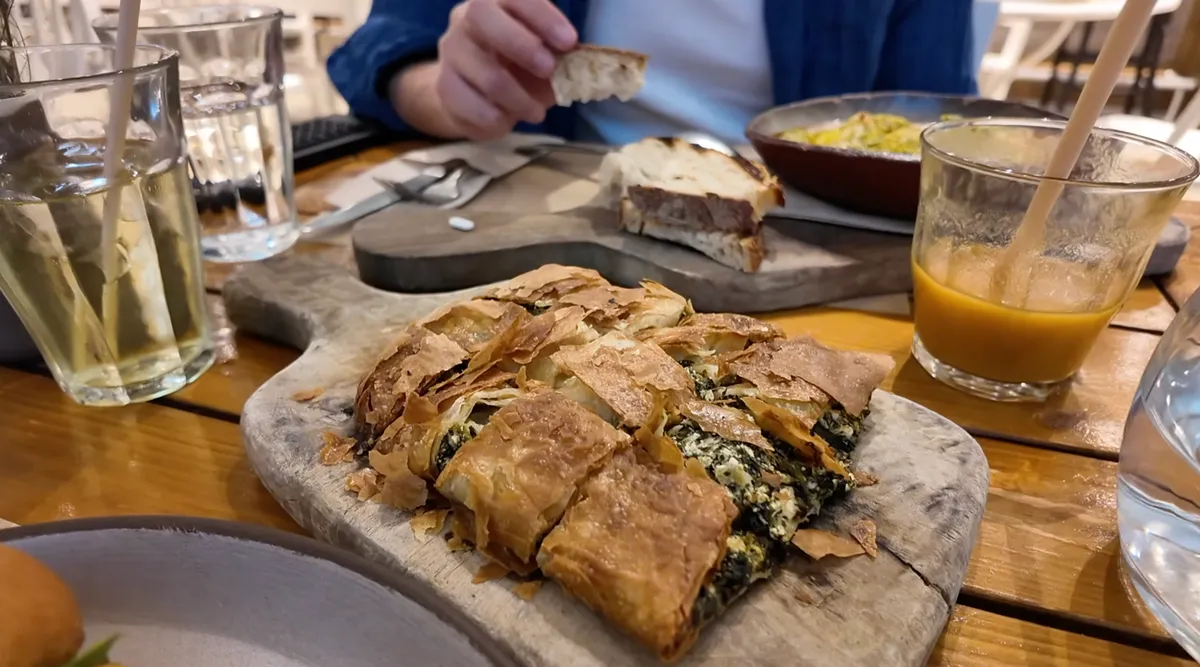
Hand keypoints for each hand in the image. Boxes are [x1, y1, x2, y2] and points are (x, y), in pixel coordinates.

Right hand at [434, 0, 576, 139]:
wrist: (473, 91)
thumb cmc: (519, 64)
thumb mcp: (544, 52)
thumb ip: (559, 53)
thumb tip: (582, 65)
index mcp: (497, 1)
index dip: (543, 17)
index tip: (569, 42)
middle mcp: (466, 17)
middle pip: (481, 17)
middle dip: (522, 45)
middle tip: (550, 71)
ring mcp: (451, 51)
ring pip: (484, 72)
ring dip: (518, 98)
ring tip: (537, 113)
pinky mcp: (444, 85)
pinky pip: (467, 104)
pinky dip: (494, 118)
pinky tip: (507, 122)